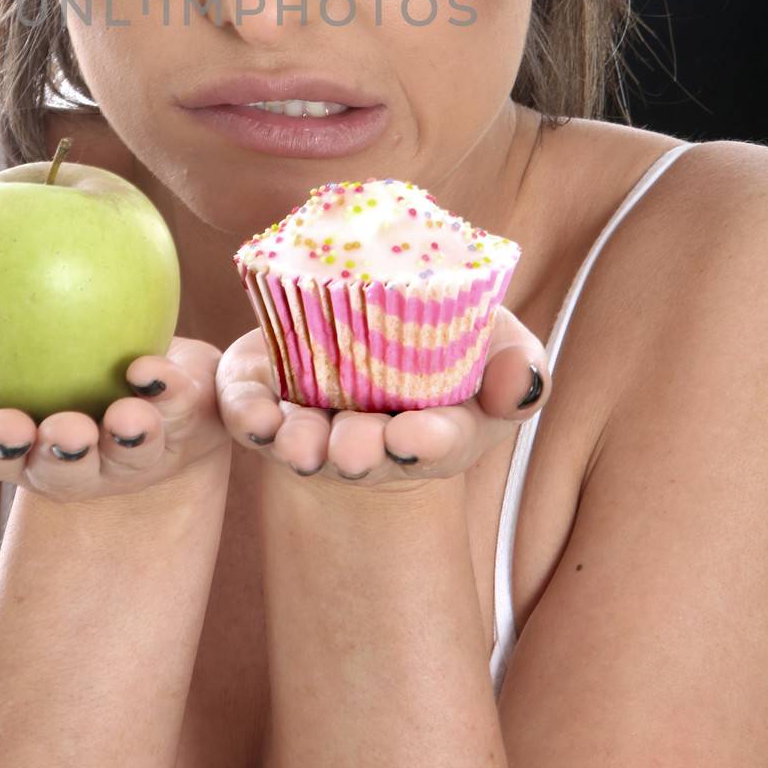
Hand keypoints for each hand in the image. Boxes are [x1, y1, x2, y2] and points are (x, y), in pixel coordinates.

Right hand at [0, 312, 230, 502]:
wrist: (140, 362)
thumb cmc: (43, 351)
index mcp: (17, 442)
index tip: (2, 427)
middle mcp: (75, 461)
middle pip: (62, 470)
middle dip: (61, 457)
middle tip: (65, 431)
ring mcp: (132, 454)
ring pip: (128, 455)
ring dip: (126, 437)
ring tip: (126, 417)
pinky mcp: (185, 428)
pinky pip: (180, 412)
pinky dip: (170, 393)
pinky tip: (158, 370)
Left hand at [215, 303, 550, 487]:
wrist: (368, 313)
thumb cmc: (444, 334)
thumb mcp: (494, 342)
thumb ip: (517, 363)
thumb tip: (520, 383)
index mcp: (435, 430)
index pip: (438, 444)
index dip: (429, 442)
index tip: (414, 437)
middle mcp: (369, 439)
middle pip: (366, 454)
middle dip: (360, 454)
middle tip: (352, 451)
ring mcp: (312, 423)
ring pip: (303, 443)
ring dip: (300, 445)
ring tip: (299, 443)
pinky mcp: (262, 396)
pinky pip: (248, 412)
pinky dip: (247, 413)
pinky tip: (253, 413)